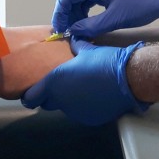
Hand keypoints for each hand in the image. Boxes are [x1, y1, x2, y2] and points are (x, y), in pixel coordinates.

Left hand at [21, 39, 149, 124]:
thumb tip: (72, 40)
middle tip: (61, 85)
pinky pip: (80, 112)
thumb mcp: (86, 49)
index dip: (30, 95)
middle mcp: (61, 100)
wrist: (128, 79)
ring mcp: (75, 112)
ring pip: (64, 108)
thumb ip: (74, 46)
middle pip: (47, 104)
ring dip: (68, 100)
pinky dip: (83, 106)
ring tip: (82, 87)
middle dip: (50, 96)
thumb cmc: (105, 62)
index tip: (33, 91)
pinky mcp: (89, 119)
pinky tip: (94, 95)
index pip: (31, 98)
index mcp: (55, 82)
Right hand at [52, 0, 158, 36]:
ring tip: (75, 28)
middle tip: (66, 29)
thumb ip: (91, 26)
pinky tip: (84, 22)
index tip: (61, 30)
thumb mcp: (115, 19)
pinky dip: (82, 9)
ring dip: (72, 11)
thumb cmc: (141, 5)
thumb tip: (73, 32)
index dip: (60, 14)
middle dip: (63, 11)